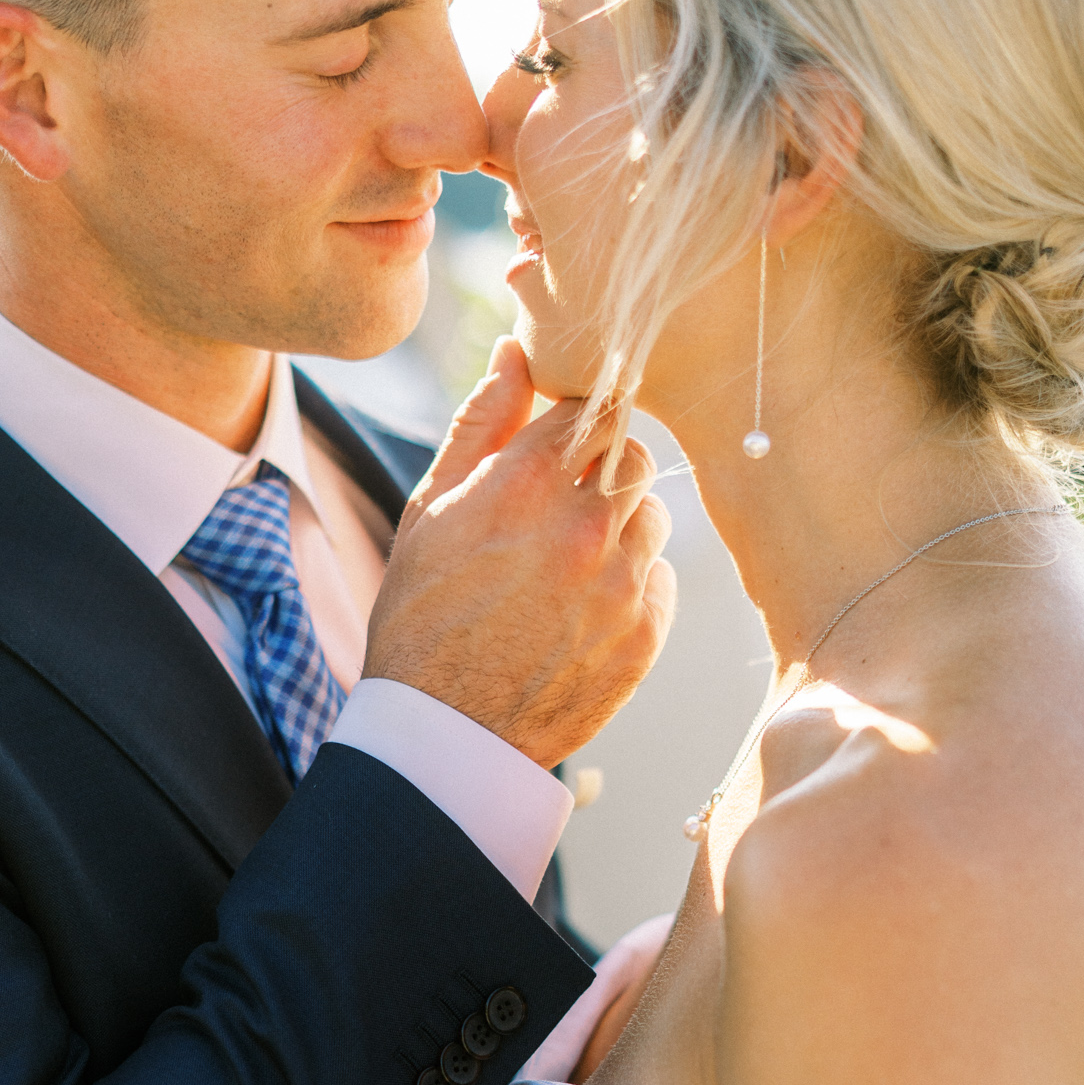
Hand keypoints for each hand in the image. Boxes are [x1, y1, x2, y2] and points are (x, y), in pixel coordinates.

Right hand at [365, 338, 676, 768]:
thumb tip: (518, 349)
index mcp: (525, 481)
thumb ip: (481, 423)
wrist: (442, 735)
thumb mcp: (431, 509)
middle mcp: (584, 525)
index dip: (571, 425)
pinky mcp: (644, 637)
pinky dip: (631, 589)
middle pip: (632, 454)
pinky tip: (581, 614)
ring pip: (653, 518)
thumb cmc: (422, 617)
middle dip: (601, 471)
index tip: (553, 450)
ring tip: (565, 571)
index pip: (590, 404)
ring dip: (619, 530)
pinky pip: (660, 582)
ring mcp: (621, 584)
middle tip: (557, 513)